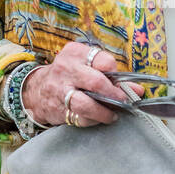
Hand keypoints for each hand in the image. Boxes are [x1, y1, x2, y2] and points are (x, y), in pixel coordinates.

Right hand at [22, 43, 143, 127]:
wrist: (37, 90)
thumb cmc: (69, 75)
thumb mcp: (85, 65)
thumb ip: (111, 76)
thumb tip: (138, 90)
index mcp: (75, 53)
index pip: (102, 60)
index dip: (115, 73)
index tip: (121, 82)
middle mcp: (66, 69)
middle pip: (96, 82)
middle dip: (114, 94)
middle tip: (124, 101)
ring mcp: (60, 90)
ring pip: (85, 104)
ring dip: (104, 112)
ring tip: (113, 114)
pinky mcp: (58, 109)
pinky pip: (79, 118)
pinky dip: (93, 120)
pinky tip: (99, 118)